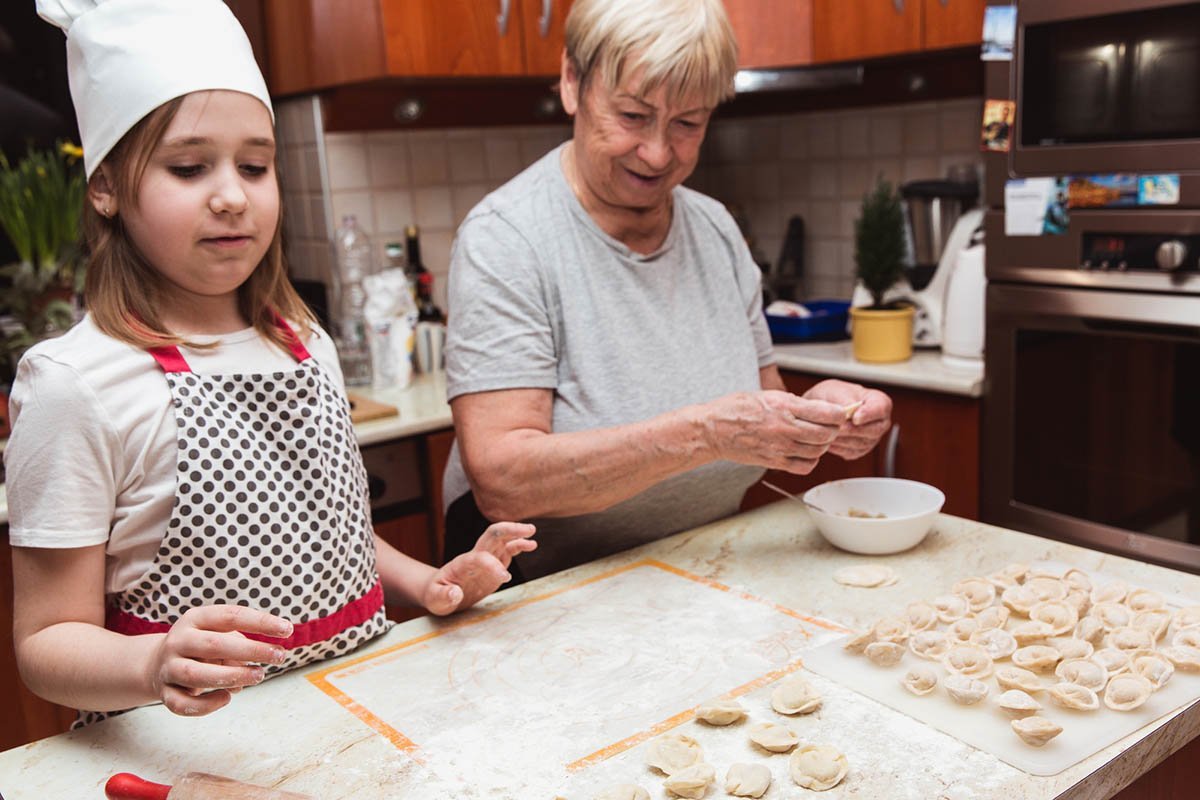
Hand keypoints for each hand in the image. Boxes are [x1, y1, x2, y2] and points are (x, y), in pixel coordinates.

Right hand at [145, 605, 291, 716]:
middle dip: (251, 651)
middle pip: (214, 645)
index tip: (287, 629)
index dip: (260, 622)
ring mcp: (168, 667)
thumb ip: (238, 645)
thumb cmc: (202, 646)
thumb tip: (259, 663)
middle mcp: (179, 640)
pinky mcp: (164, 692)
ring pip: (196, 674)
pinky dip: (206, 705)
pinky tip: (227, 697)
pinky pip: (183, 704)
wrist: (157, 663)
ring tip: (259, 676)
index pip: (230, 615)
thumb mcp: (219, 636)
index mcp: (196, 619)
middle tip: (279, 656)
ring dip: (231, 676)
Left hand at [422, 522, 537, 614]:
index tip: (505, 578)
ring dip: (516, 534)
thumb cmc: (436, 595)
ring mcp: (486, 560)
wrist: (439, 592)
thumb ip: (443, 596)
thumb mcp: (434, 599)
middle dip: (509, 530)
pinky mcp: (493, 566)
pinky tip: (531, 545)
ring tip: (532, 533)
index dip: (493, 565)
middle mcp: (475, 556)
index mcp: (462, 563)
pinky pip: (507, 551)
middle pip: (492, 535)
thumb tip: (455, 593)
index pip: (480, 557)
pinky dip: (519, 546)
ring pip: (502, 540)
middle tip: (528, 530)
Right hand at [702, 390, 846, 474]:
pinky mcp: (775, 462)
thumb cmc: (736, 409)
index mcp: (784, 406)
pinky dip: (811, 460)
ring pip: (818, 451)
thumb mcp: (768, 395)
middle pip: (827, 434)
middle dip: (833, 430)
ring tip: (815, 438)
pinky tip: (805, 452)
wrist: (714, 430)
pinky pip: (805, 466)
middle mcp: (785, 428)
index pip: (828, 414)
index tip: (839, 414)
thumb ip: (794, 402)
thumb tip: (818, 408)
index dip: (839, 414)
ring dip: (822, 445)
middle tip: (829, 426)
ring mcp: (780, 447)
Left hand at [803, 379, 891, 459]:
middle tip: (838, 428)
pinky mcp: (859, 450)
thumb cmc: (833, 395)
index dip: (869, 415)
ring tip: (828, 433)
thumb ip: (845, 401)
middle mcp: (880, 423)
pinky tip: (827, 440)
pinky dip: (838, 447)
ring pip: (861, 444)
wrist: (824, 407)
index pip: (881, 409)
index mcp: (880, 403)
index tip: (855, 418)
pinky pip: (851, 452)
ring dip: (843, 439)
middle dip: (853, 430)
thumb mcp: (837, 392)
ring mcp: (872, 438)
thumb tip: (848, 412)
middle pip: (873, 431)